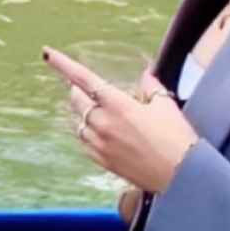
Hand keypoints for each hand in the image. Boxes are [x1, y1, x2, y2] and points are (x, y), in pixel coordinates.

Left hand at [44, 46, 198, 193]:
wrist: (182, 177)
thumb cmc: (177, 139)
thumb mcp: (165, 105)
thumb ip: (150, 86)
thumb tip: (144, 75)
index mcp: (117, 105)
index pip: (83, 78)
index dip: (62, 64)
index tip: (47, 53)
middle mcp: (103, 123)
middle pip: (76, 99)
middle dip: (78, 90)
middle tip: (87, 88)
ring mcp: (100, 144)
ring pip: (77, 121)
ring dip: (82, 112)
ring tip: (96, 110)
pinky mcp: (102, 162)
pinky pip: (83, 142)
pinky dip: (86, 133)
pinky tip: (98, 132)